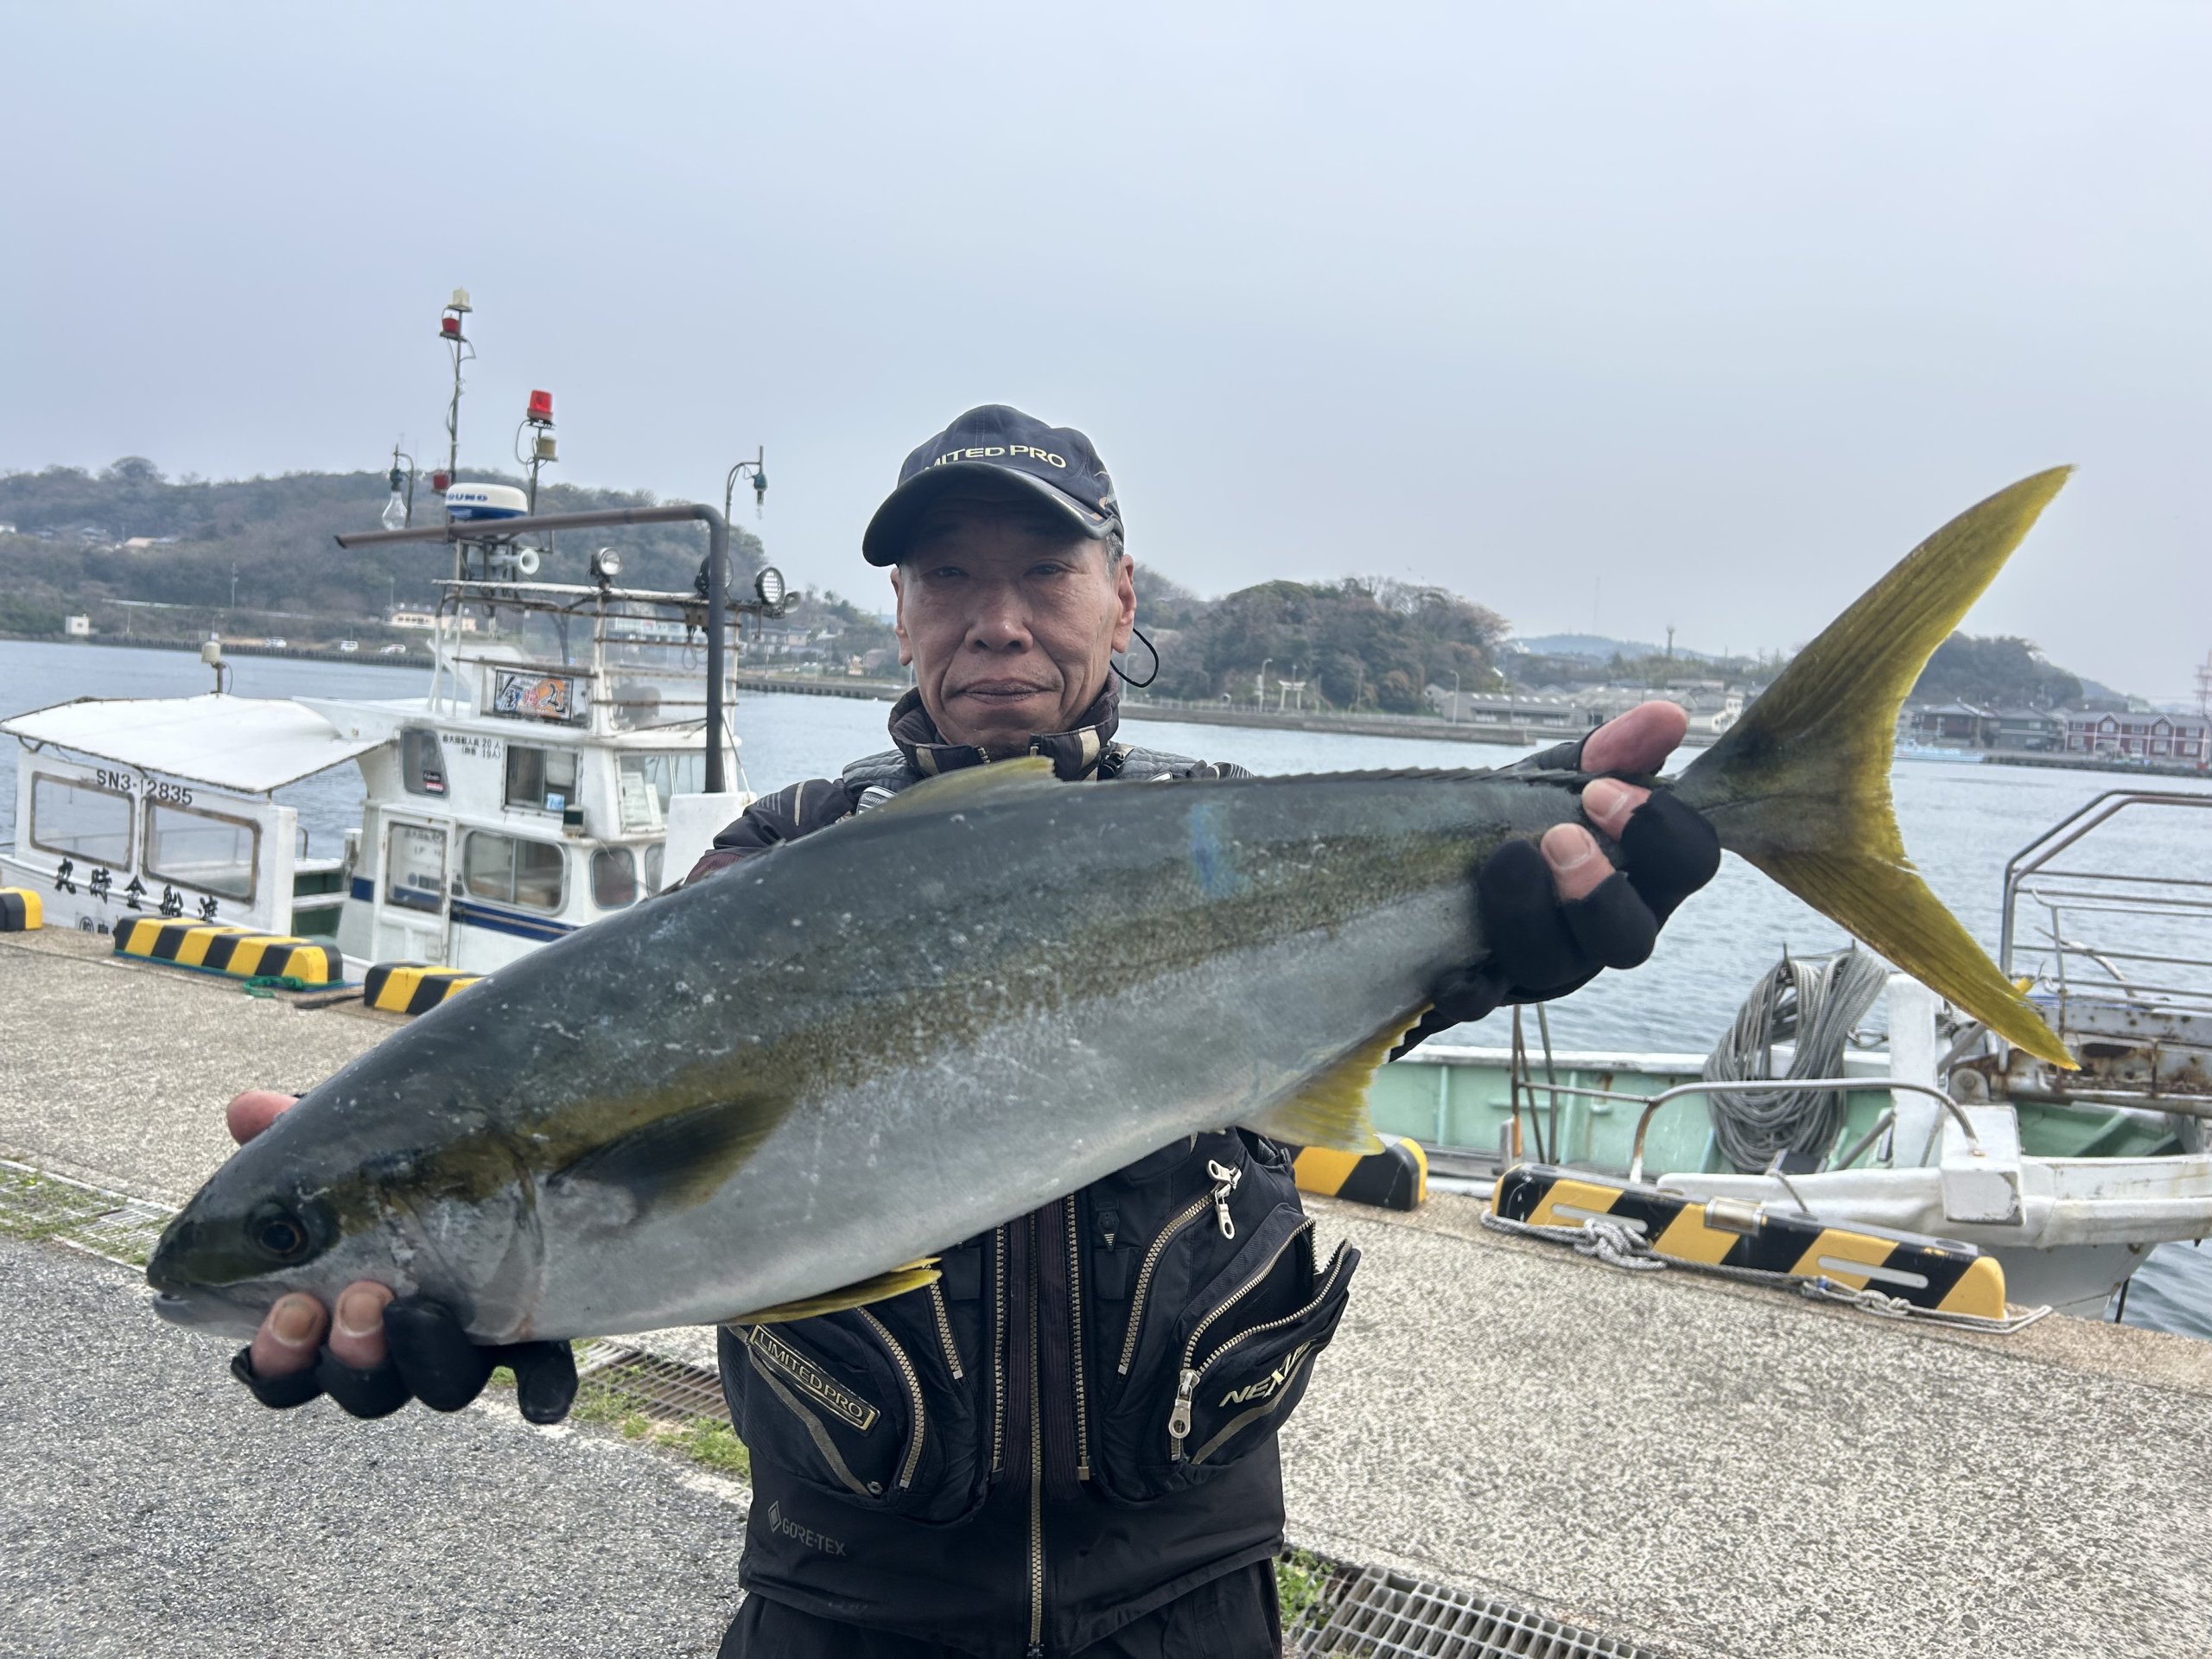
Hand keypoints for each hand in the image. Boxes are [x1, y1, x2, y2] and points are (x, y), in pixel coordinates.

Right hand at [225, 1090, 576, 1423]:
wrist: (501, 1150)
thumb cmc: (400, 1161)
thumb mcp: (350, 1148)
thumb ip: (297, 1140)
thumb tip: (246, 1111)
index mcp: (338, 1314)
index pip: (291, 1367)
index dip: (280, 1360)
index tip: (286, 1310)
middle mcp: (402, 1345)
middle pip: (364, 1390)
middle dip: (350, 1356)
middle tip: (354, 1299)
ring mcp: (472, 1344)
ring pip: (441, 1387)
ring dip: (422, 1360)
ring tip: (415, 1308)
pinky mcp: (540, 1334)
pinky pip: (544, 1382)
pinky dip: (541, 1392)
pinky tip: (540, 1398)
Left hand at [1395, 703, 1720, 1052]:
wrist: (1445, 868)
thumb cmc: (1528, 820)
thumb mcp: (1562, 779)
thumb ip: (1610, 752)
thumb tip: (1669, 715)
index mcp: (1643, 876)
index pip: (1691, 864)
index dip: (1659, 830)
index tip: (1600, 790)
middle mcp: (1605, 930)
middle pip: (1632, 940)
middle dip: (1599, 890)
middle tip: (1559, 836)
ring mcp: (1549, 964)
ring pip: (1557, 967)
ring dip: (1531, 914)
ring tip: (1505, 857)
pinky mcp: (1489, 985)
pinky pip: (1482, 999)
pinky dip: (1468, 986)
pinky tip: (1452, 969)